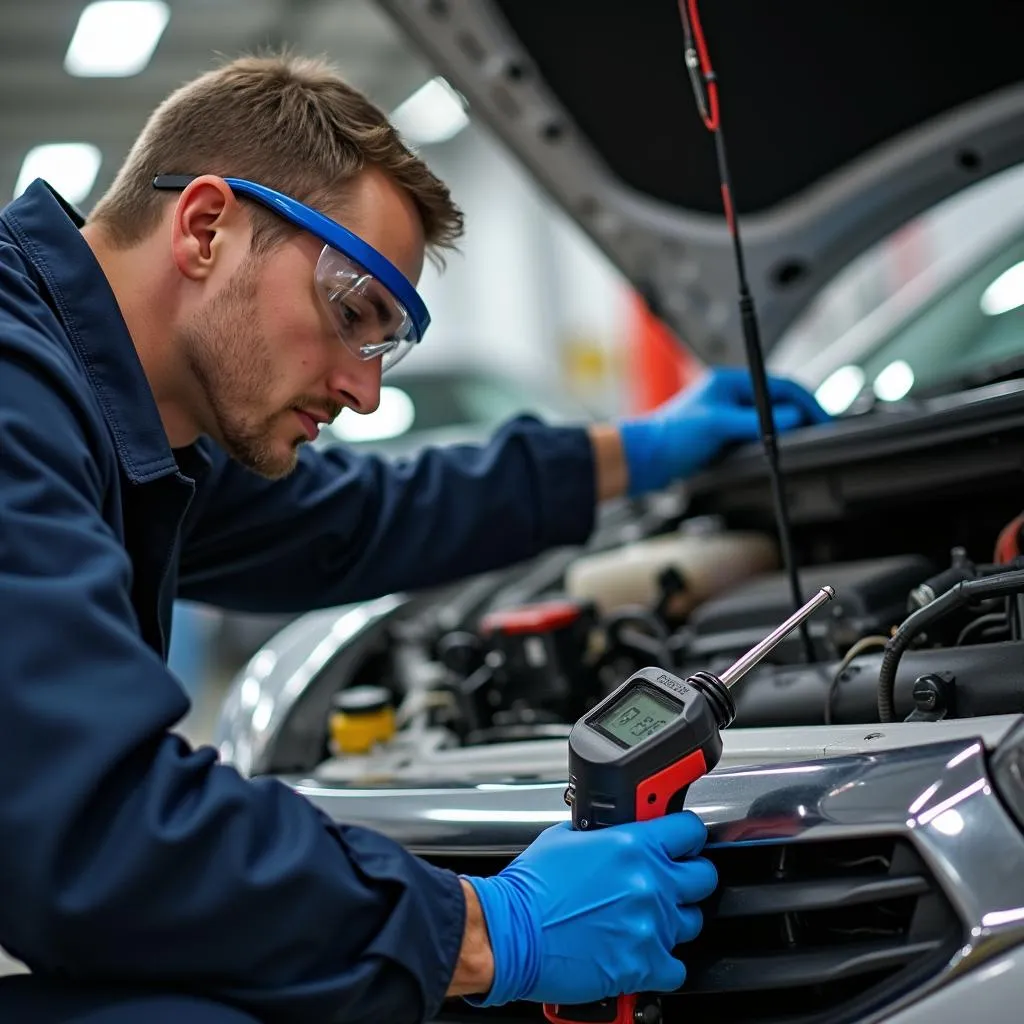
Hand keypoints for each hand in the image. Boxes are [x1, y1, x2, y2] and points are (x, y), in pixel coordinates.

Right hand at [461, 813, 716, 1006]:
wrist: (510, 933)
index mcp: (632, 846)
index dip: (687, 835)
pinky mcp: (642, 966)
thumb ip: (601, 835)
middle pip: (704, 877)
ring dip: (674, 920)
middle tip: (671, 881)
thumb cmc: (530, 888)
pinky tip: (642, 953)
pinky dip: (663, 964)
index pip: (689, 831)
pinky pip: (677, 968)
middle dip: (690, 877)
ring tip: (647, 920)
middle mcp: (649, 884)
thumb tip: (612, 832)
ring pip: (692, 922)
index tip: (683, 841)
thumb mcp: (565, 838)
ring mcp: (650, 926)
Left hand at [618, 366, 829, 495]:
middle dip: (800, 416)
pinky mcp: (721, 436)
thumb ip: (755, 421)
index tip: (822, 418)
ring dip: (785, 430)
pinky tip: (776, 453)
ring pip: (768, 420)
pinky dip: (769, 442)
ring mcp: (726, 416)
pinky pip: (755, 436)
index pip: (779, 385)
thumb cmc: (669, 436)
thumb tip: (791, 418)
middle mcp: (729, 395)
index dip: (805, 401)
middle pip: (777, 402)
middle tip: (820, 433)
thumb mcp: (717, 425)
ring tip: (803, 443)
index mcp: (728, 382)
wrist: (643, 459)